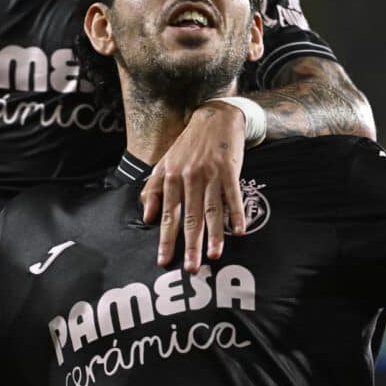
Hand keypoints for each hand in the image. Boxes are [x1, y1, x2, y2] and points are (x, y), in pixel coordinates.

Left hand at [141, 102, 246, 272]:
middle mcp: (189, 177)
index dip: (166, 239)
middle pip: (189, 217)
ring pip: (211, 210)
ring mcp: (210, 173)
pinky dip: (236, 213)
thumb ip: (153, 189)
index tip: (164, 261)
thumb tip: (147, 218)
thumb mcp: (165, 163)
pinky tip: (239, 231)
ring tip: (214, 256)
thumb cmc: (189, 144)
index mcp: (171, 177)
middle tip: (191, 269)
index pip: (168, 215)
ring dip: (213, 235)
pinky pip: (233, 195)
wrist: (215, 116)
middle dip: (190, 245)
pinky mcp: (229, 169)